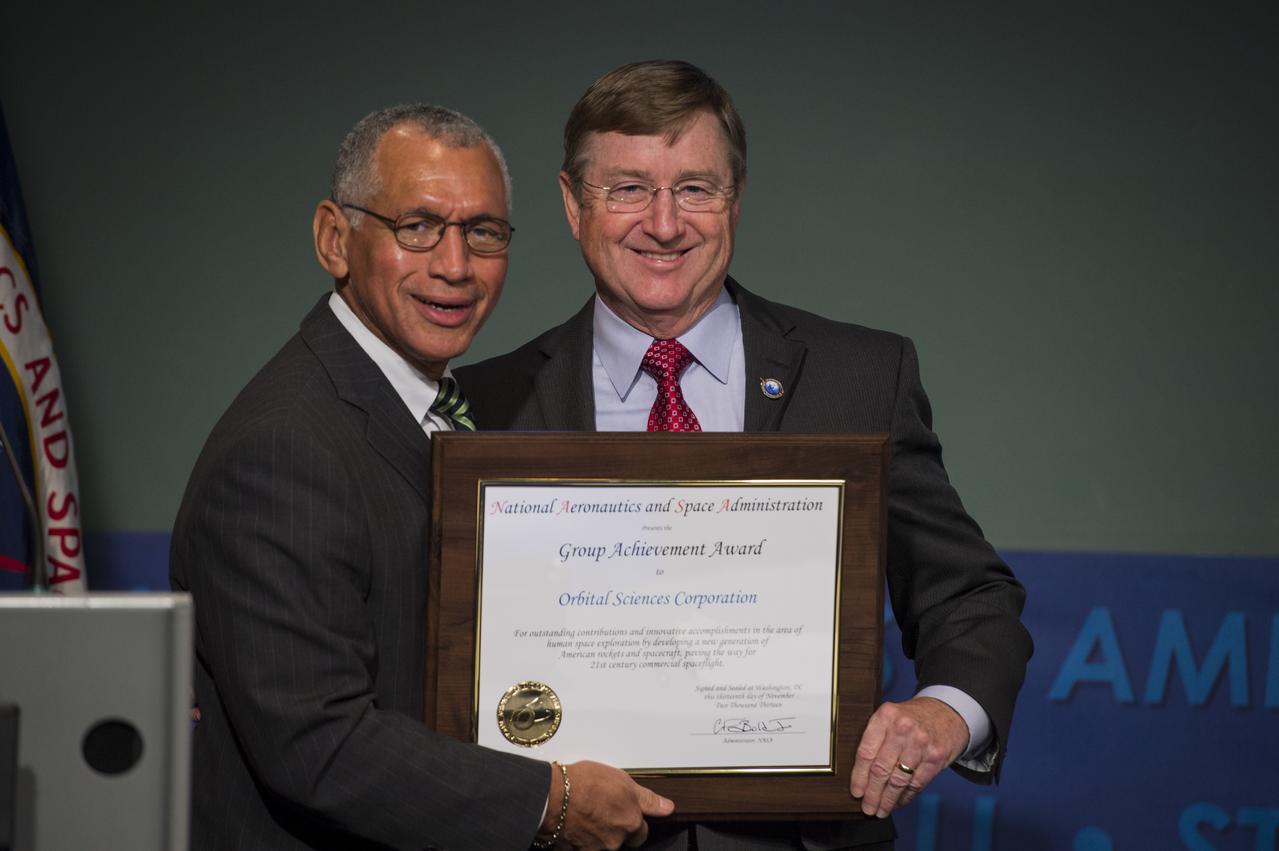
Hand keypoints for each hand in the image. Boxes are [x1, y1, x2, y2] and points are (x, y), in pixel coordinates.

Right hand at [543, 760, 673, 849]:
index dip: (634, 820)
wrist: (552, 796)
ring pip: (605, 843)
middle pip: (624, 840)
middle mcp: (617, 838)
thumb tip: (667, 808)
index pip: (642, 831)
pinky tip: (576, 823)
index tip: (625, 812)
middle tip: (604, 811)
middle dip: (618, 830)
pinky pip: (586, 847)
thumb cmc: (583, 783)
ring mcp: (598, 847)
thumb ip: (646, 798)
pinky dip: (583, 838)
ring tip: (587, 813)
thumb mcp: (621, 780)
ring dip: (599, 832)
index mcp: (631, 821)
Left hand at [849, 696, 967, 817]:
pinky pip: (917, 783)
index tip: (856, 792)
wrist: (946, 712)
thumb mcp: (890, 717)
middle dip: (872, 793)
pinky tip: (899, 802)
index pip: (866, 752)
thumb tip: (860, 775)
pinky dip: (906, 797)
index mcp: (885, 716)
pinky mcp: (936, 756)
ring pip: (899, 780)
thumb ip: (876, 739)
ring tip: (881, 810)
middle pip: (881, 768)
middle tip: (867, 807)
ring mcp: (921, 742)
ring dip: (888, 799)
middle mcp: (902, 728)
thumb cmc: (912, 718)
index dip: (859, 776)